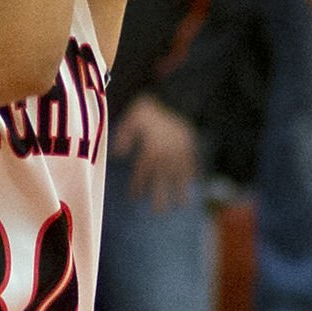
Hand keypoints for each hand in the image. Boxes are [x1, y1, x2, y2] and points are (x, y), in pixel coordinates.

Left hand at [110, 94, 198, 211]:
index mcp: (150, 150)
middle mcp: (166, 155)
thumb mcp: (132, 118)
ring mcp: (180, 152)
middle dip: (160, 196)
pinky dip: (192, 176)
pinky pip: (192, 165)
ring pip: (179, 176)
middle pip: (162, 180)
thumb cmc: (150, 107)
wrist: (175, 98)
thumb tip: (118, 156)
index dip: (138, 186)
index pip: (143, 173)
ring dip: (180, 191)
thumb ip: (124, 136)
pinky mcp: (191, 147)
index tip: (134, 197)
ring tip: (181, 205)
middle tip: (158, 212)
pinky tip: (193, 184)